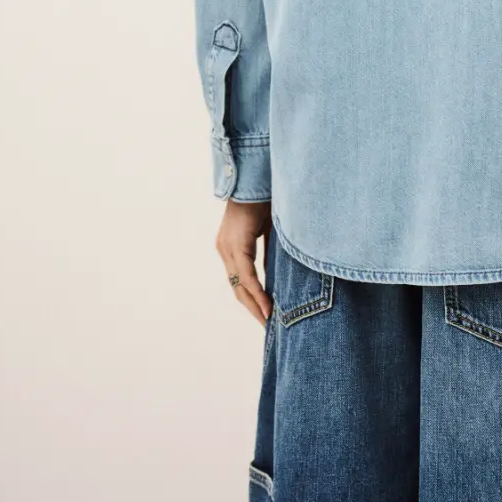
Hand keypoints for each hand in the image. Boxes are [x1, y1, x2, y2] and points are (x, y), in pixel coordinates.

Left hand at [216, 199, 272, 325]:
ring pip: (240, 286)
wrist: (257, 176)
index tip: (265, 314)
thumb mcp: (269, 230)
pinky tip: (268, 307)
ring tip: (268, 322)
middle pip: (237, 288)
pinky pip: (247, 276)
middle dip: (253, 308)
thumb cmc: (265, 198)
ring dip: (255, 305)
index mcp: (231, 246)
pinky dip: (258, 292)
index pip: (239, 281)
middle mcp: (224, 250)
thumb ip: (269, 251)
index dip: (252, 299)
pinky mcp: (236, 245)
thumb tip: (276, 272)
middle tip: (266, 325)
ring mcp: (228, 248)